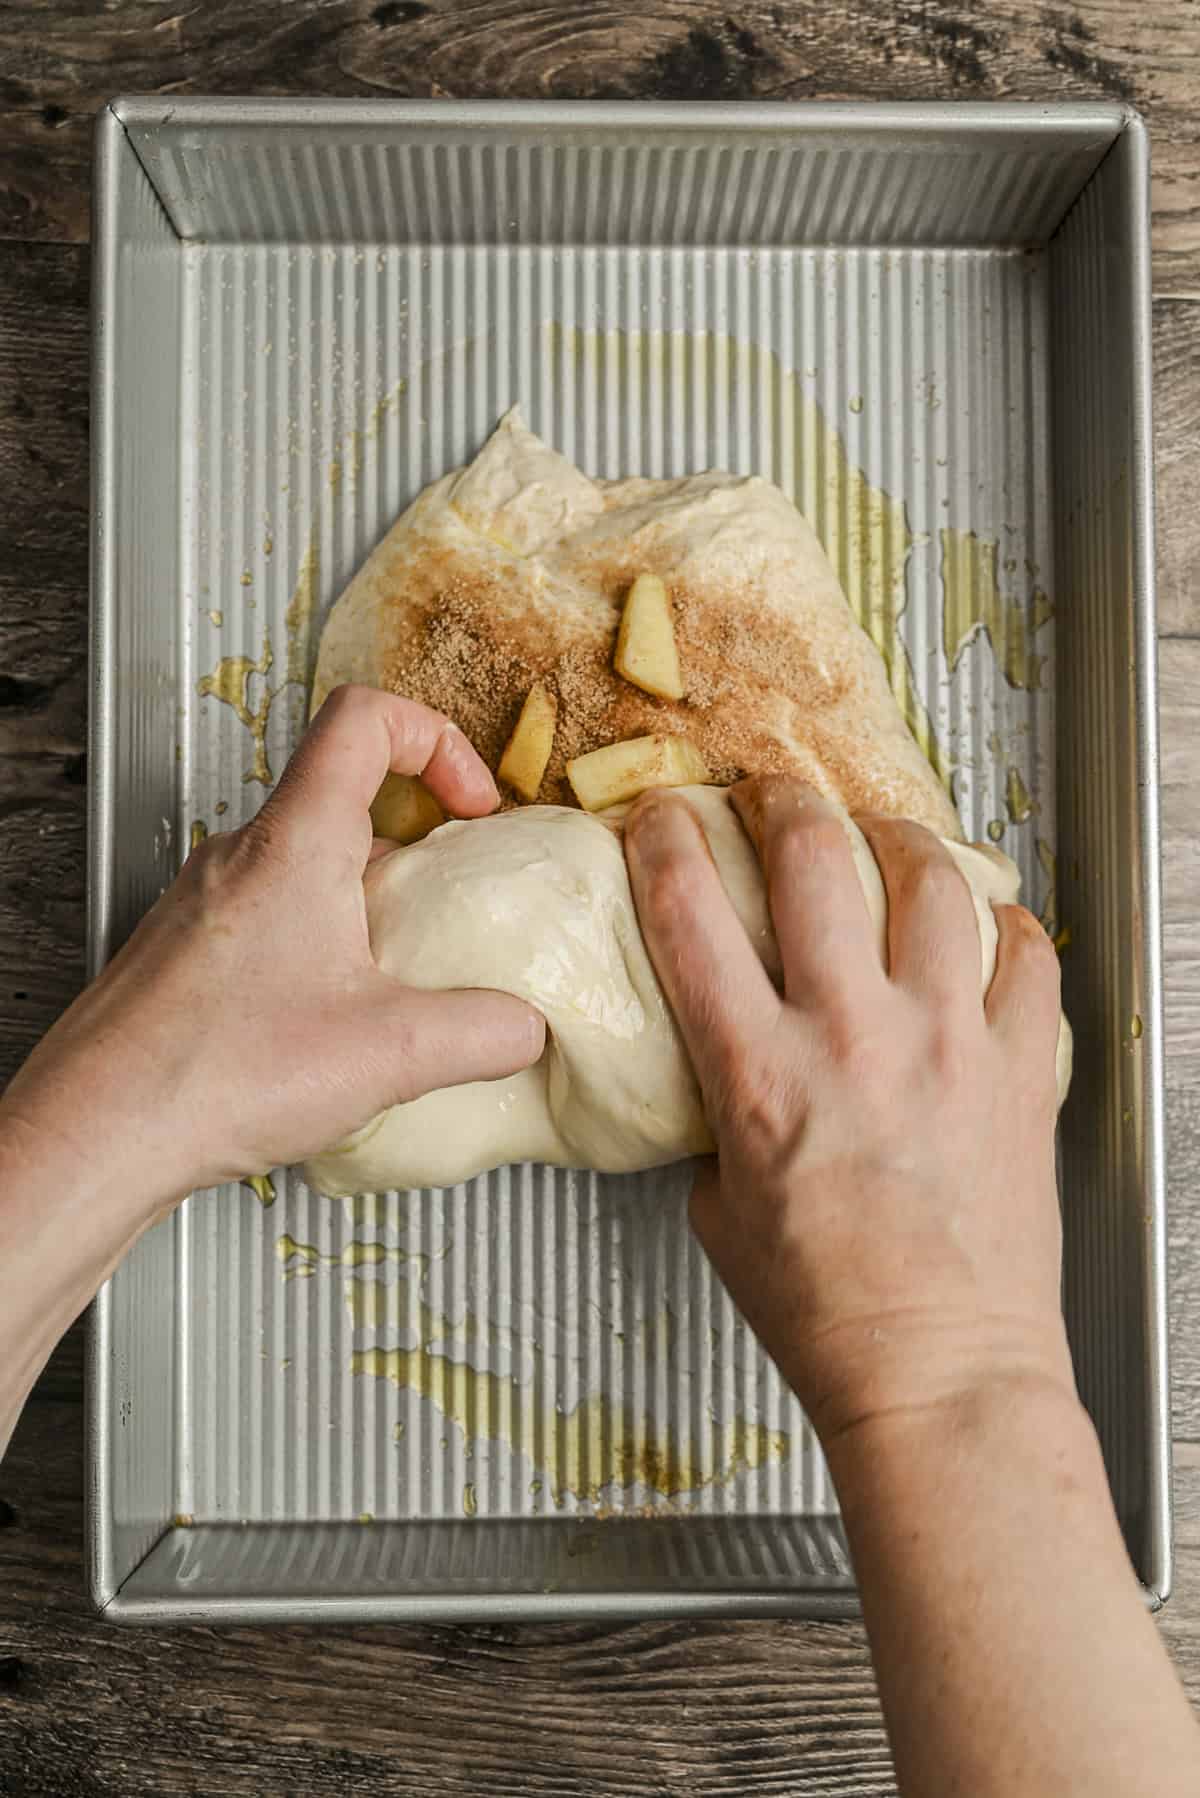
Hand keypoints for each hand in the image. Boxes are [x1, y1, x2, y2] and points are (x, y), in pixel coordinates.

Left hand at [1, 685, 545, 1209]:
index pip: (364, 718)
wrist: (97, 1131)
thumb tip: (525, 1026)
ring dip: (366, 899)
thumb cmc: (217, 1071)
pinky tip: (335, 1021)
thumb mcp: (391, 1053)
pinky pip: (270, 915)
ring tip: (398, 973)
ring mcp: (206, 901)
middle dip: (414, 840)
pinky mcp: (187, 951)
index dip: (436, 739)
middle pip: (341, 793)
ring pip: (305, 861)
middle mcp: (242, 853)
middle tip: (450, 900)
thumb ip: (482, 1032)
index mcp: (297, 841)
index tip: (471, 807)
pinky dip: (320, 943)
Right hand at [623, 774, 1072, 1446]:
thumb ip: (720, 1123)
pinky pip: (1024, 956)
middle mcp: (852, 1036)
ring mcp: (945, 1043)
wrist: (939, 1369)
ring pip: (928, 881)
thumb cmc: (825, 1311)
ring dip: (897, 838)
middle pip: (813, 860)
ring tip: (884, 834)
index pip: (690, 915)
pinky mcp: (1017, 1067)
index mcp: (760, 1074)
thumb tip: (730, 1080)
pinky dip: (1002, 923)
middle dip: (782, 801)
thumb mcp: (722, 1212)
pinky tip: (984, 921)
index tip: (660, 817)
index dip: (664, 842)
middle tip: (772, 794)